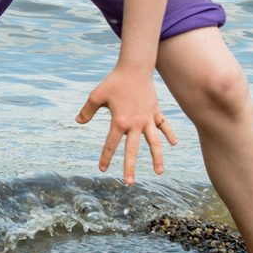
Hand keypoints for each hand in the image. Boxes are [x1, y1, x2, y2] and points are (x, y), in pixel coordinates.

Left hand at [77, 67, 178, 184]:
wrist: (135, 68)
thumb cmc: (114, 81)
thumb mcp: (96, 95)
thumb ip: (87, 111)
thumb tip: (78, 122)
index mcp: (119, 122)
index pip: (111, 144)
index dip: (106, 158)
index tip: (103, 169)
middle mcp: (135, 124)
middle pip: (133, 150)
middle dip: (130, 168)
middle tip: (128, 183)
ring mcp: (147, 119)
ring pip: (154, 143)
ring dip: (157, 158)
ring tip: (159, 172)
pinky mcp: (155, 112)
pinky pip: (164, 126)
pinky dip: (169, 134)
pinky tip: (173, 144)